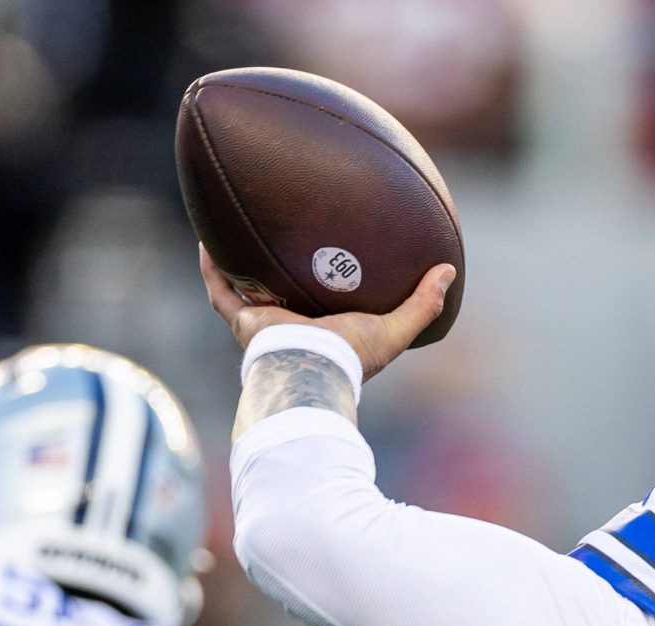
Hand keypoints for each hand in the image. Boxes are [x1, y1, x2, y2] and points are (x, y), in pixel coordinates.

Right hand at [199, 246, 454, 381]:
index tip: (328, 255)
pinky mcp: (245, 322)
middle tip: (280, 234)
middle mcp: (293, 326)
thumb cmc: (353, 355)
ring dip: (239, 264)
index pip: (322, 304)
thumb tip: (448, 270)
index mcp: (325, 330)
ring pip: (246, 289)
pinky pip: (220, 291)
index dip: (323, 283)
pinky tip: (206, 240)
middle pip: (281, 292)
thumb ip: (423, 303)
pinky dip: (212, 268)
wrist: (315, 368)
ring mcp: (265, 325)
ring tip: (236, 229)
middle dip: (278, 269)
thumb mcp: (396, 328)